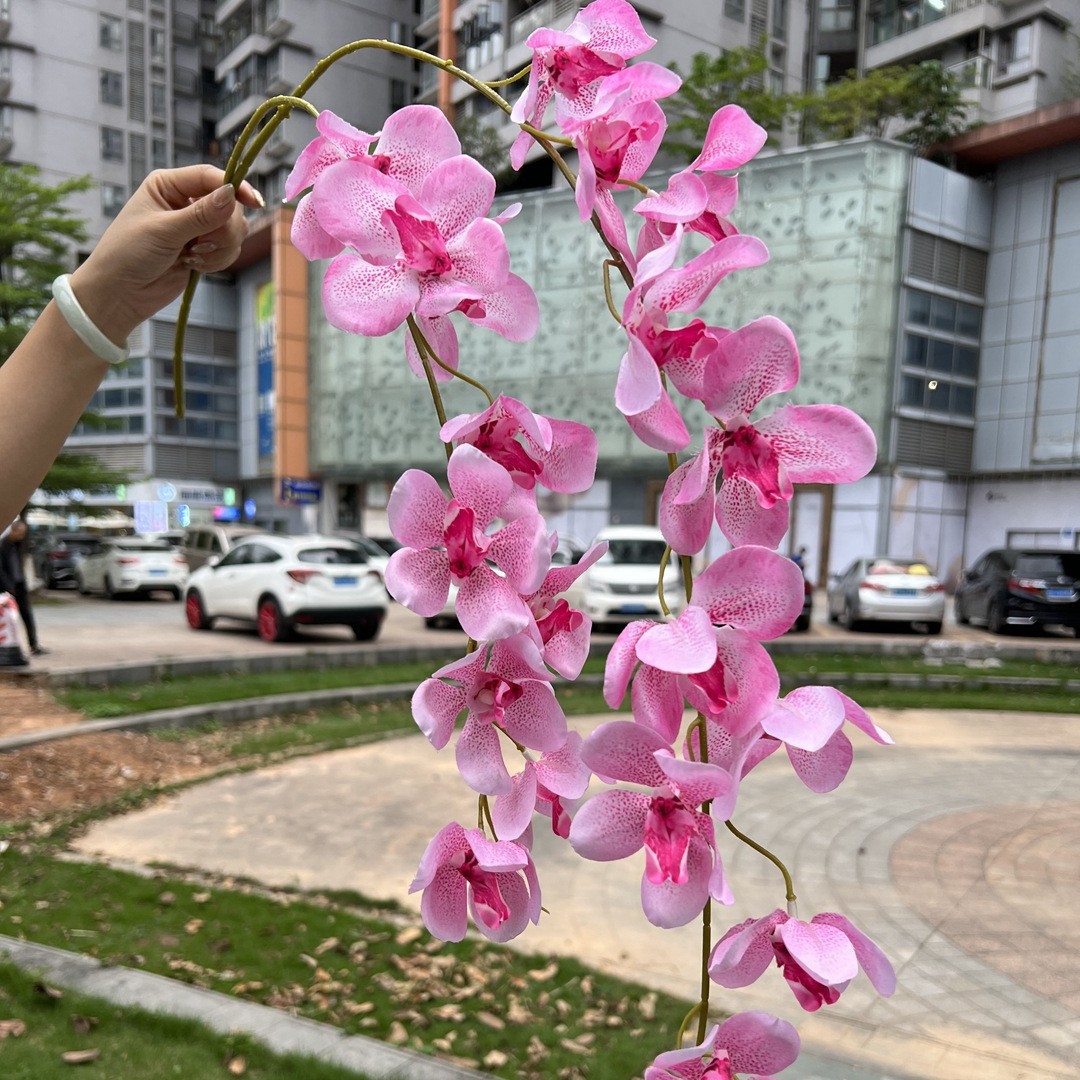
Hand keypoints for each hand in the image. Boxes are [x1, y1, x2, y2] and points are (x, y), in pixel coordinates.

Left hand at [68, 166, 262, 345]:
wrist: (120, 293)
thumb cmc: (128, 254)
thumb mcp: (163, 231)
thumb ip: (201, 215)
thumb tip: (231, 195)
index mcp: (169, 185)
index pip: (210, 177)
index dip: (234, 187)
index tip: (253, 202)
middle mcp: (185, 202)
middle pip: (229, 206)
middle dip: (222, 230)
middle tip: (201, 245)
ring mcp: (197, 227)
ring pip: (234, 230)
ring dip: (220, 248)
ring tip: (192, 258)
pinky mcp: (204, 249)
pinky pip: (230, 249)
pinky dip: (218, 260)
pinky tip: (195, 266)